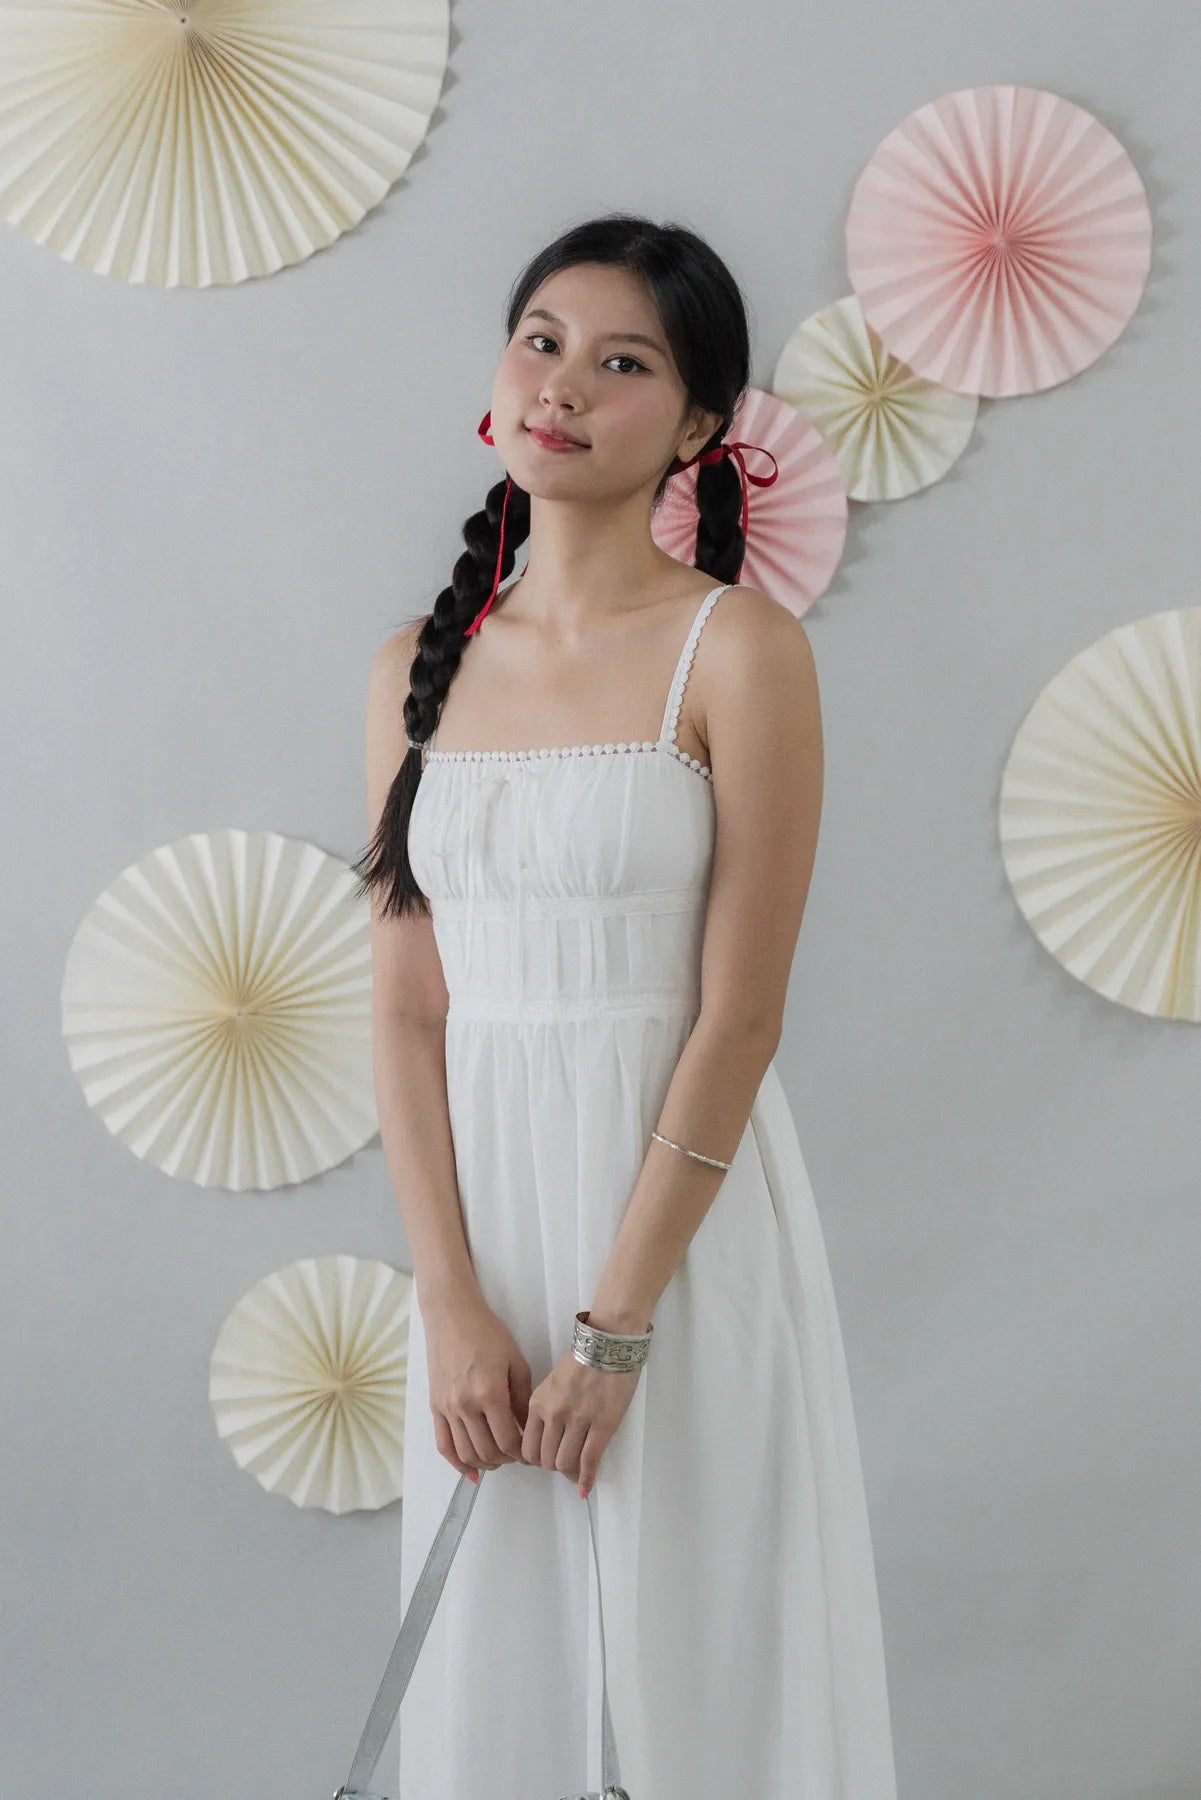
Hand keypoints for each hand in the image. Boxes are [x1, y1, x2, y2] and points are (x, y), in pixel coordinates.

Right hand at [424, 1294, 531, 1480]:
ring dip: (485, 1463)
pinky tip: (471, 1471)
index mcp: (490, 1394)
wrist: (451, 1315)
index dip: (522, 1453)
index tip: (531, 1453)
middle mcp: (465, 1406)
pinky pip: (444, 1445)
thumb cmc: (487, 1333)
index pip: (508, 1440)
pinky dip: (457, 1463)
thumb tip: (527, 1428)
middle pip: (488, 1451)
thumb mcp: (515, 1362)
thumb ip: (522, 1399)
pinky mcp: (435, 1407)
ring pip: (466, 1453)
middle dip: (506, 1460)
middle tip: (518, 1456)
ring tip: (499, 1459)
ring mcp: (447, 1408)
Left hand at [521, 1346, 642, 1497]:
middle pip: (545, 1459)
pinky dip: (587, 1479)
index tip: (544, 1460)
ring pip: (565, 1463)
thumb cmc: (582, 1360)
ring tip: (576, 1472)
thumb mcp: (552, 1383)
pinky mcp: (603, 1426)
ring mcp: (578, 1421)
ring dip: (569, 1473)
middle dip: (552, 1467)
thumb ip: (545, 1410)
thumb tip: (546, 1440)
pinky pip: (590, 1460)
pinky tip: (585, 1488)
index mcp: (538, 1403)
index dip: (535, 1460)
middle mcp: (554, 1414)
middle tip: (563, 1464)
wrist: (609, 1344)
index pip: (528, 1447)